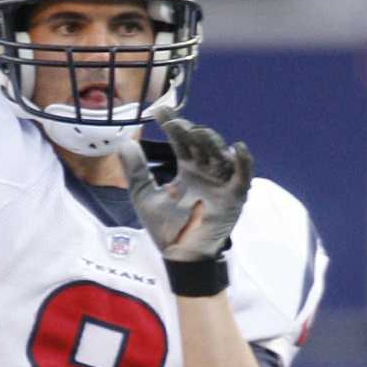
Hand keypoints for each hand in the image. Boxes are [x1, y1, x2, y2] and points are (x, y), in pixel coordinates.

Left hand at [117, 113, 253, 261]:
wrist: (179, 256)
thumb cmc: (165, 228)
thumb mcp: (144, 195)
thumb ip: (135, 171)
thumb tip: (123, 142)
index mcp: (186, 167)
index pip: (180, 139)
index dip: (171, 123)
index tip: (158, 110)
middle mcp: (205, 170)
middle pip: (201, 142)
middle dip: (191, 130)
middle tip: (177, 124)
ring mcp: (221, 181)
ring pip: (220, 153)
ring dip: (212, 141)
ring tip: (199, 132)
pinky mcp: (234, 196)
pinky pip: (243, 176)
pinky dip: (243, 162)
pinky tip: (236, 148)